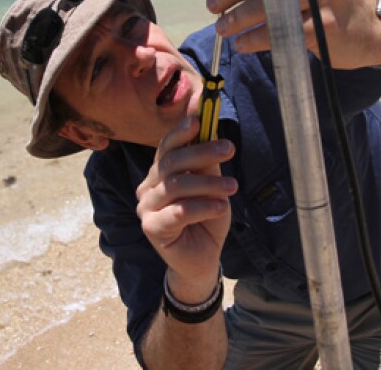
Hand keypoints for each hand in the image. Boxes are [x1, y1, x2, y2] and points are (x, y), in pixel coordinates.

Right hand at [135, 116, 236, 302]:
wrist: (203, 260)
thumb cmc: (206, 219)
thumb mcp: (212, 187)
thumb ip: (207, 162)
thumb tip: (210, 126)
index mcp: (159, 173)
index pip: (166, 147)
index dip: (181, 131)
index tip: (200, 120)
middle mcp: (148, 187)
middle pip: (171, 162)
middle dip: (201, 152)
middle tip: (229, 148)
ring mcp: (146, 208)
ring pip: (176, 185)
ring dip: (208, 184)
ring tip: (233, 187)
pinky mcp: (152, 228)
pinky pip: (178, 212)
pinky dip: (203, 207)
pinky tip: (222, 207)